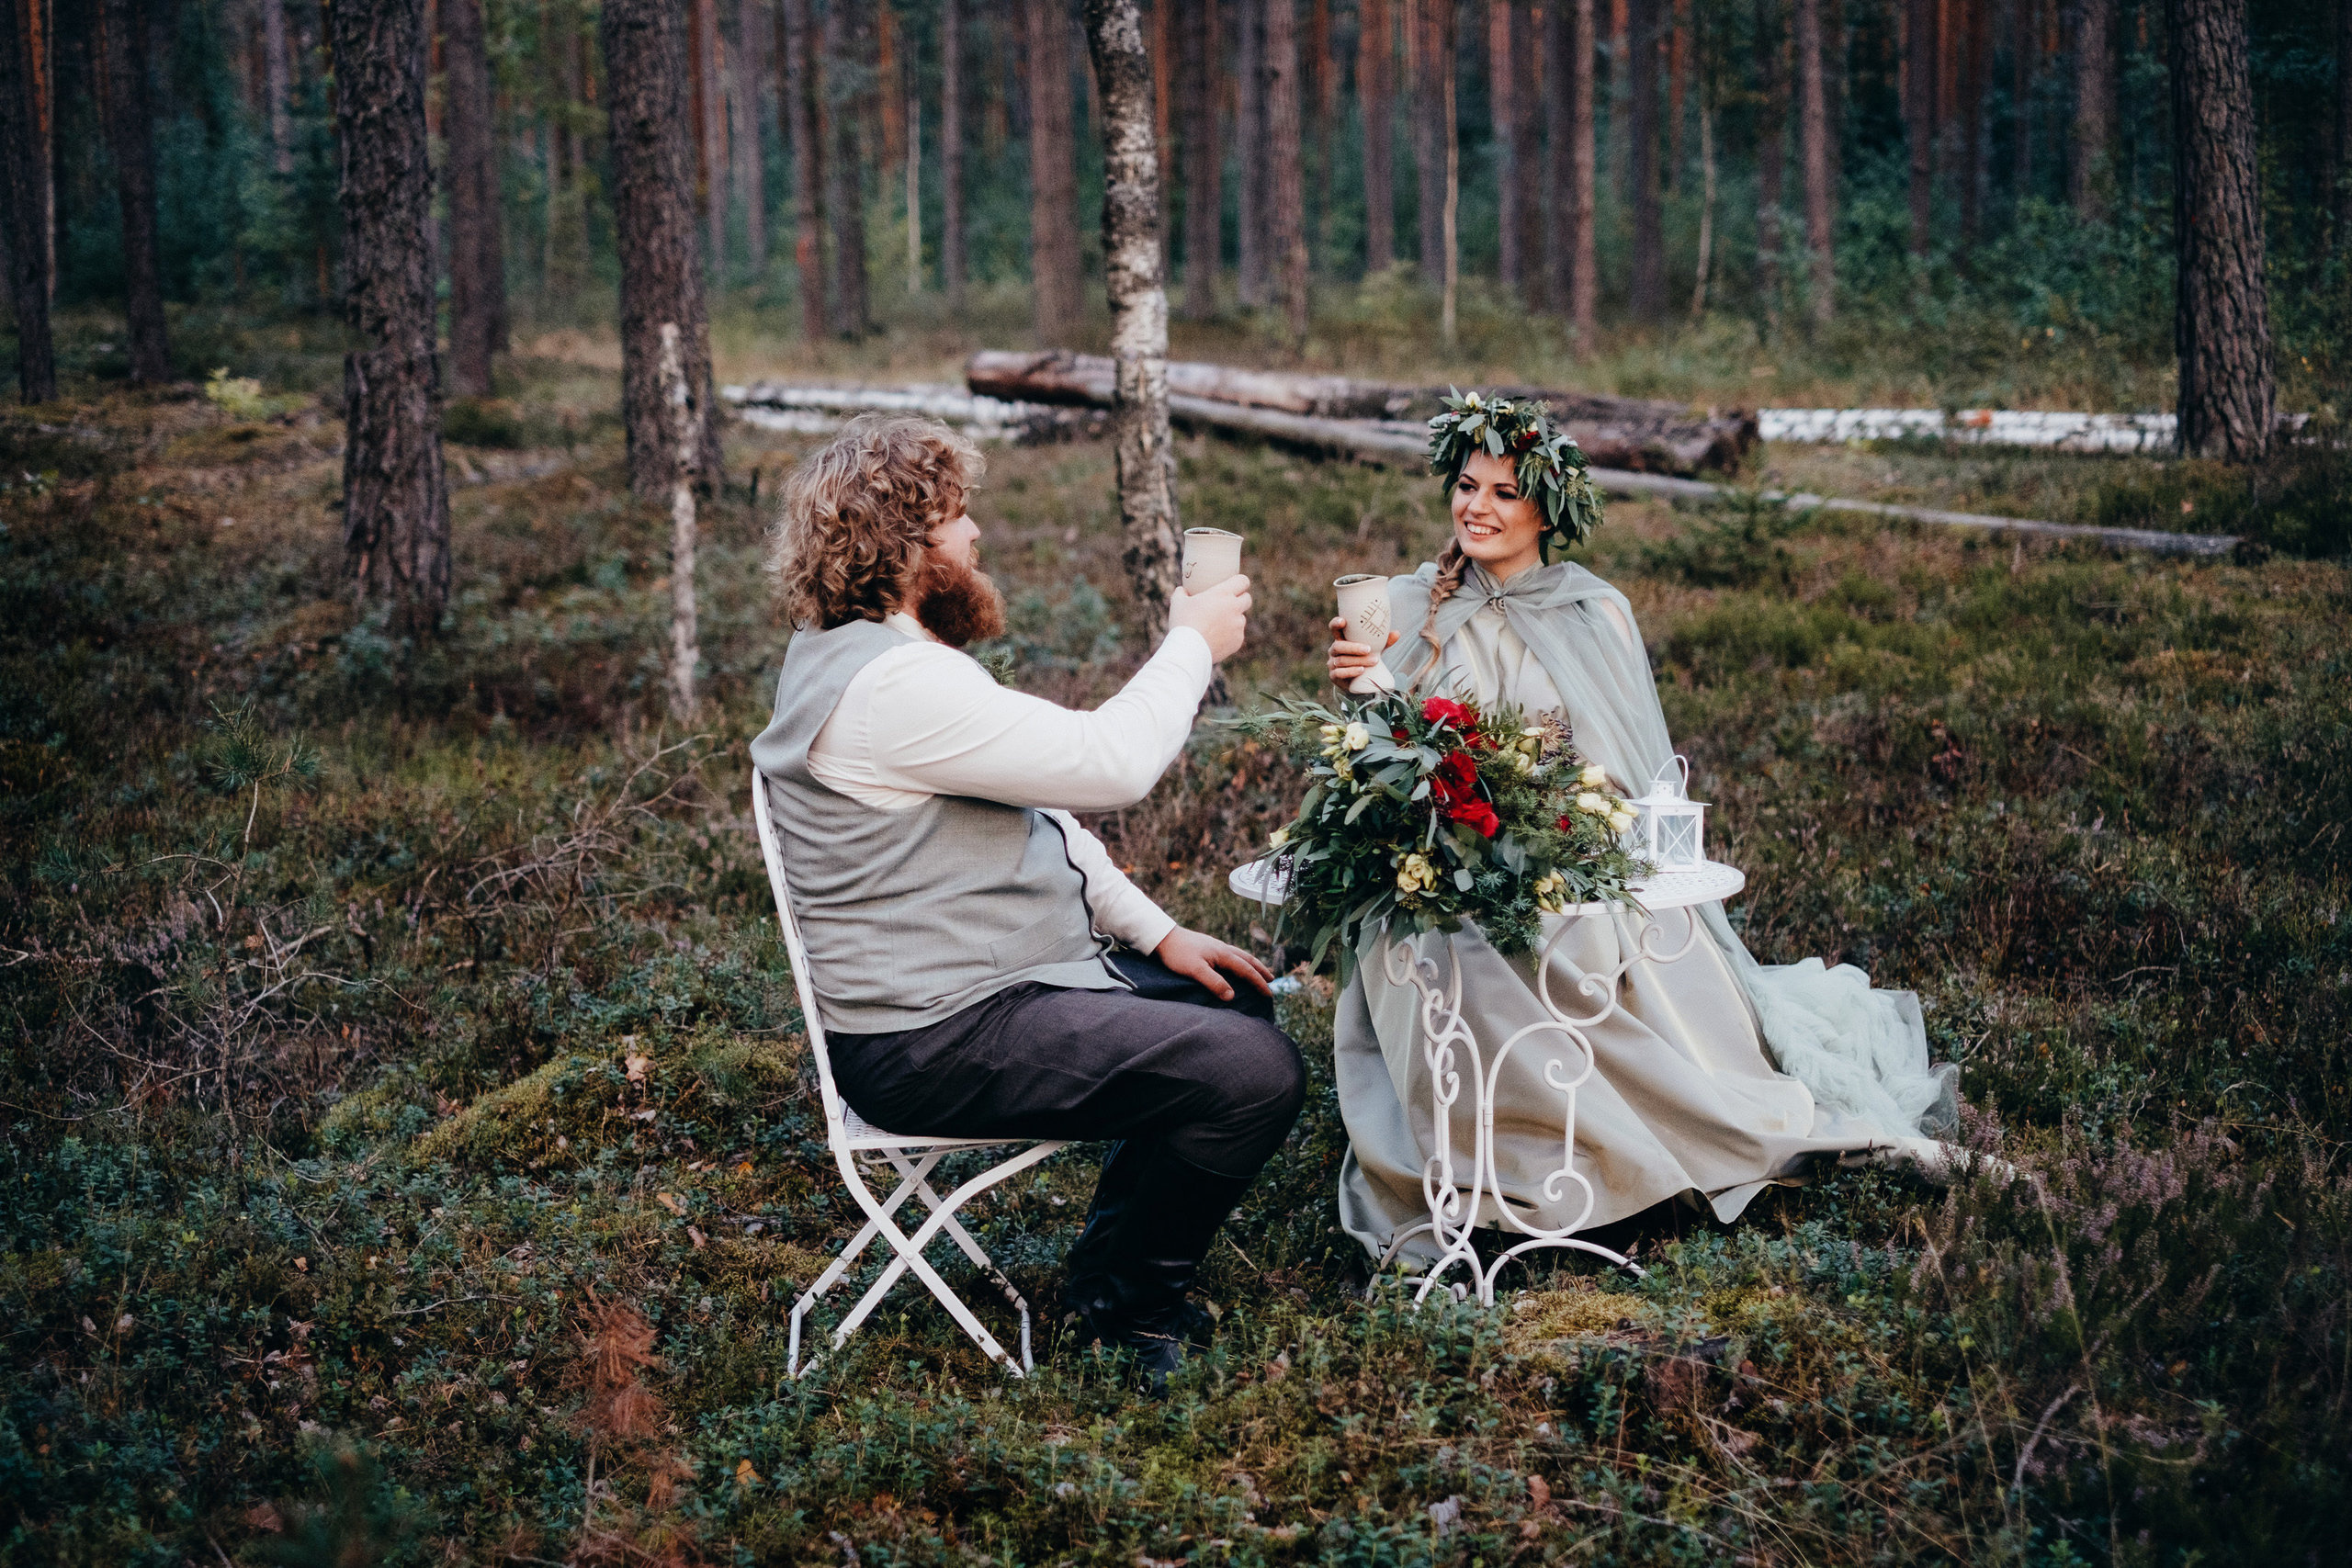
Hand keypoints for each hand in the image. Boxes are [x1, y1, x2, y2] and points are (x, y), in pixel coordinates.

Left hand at [1153, 926, 1274, 1001]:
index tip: (1268, 994)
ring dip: (1252, 964)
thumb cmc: (1177, 954)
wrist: (1163, 936)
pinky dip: (1240, 960)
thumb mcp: (1195, 970)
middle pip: (1247, 960)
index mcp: (1223, 954)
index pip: (1246, 970)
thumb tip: (1232, 996)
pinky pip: (1232, 954)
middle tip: (1272, 980)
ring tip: (1259, 971)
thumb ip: (1214, 982)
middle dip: (1260, 971)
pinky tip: (1235, 963)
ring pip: (1240, 955)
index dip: (1258, 983)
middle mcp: (1223, 948)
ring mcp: (1216, 946)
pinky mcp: (1208, 946)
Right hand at [1168, 576, 1251, 662]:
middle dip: (1240, 599)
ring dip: (1233, 619)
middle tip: (1227, 604)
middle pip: (1247, 599)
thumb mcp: (1177, 603)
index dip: (1240, 582)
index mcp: (1223, 594)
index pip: (1243, 581)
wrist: (1189, 650)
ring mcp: (1238, 625)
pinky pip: (1237, 635)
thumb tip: (1182, 590)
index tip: (1235, 585)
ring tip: (1217, 625)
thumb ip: (1182, 593)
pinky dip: (1229, 635)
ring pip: (1241, 618)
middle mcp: (1235, 608)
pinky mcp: (1238, 641)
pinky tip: (1216, 639)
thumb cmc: (1183, 623)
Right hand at [1328, 616, 1400, 685]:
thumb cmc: (1365, 659)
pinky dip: (1351, 671)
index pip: (1334, 629)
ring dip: (1358, 661)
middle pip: (1338, 646)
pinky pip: (1340, 673)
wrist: (1359, 681)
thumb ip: (1384, 642)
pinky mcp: (1334, 676)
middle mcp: (1334, 650)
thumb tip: (1397, 633)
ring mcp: (1332, 663)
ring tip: (1374, 661)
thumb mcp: (1375, 649)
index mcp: (1341, 639)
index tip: (1343, 621)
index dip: (1336, 624)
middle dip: (1353, 647)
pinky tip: (1361, 670)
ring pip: (1342, 660)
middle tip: (1368, 649)